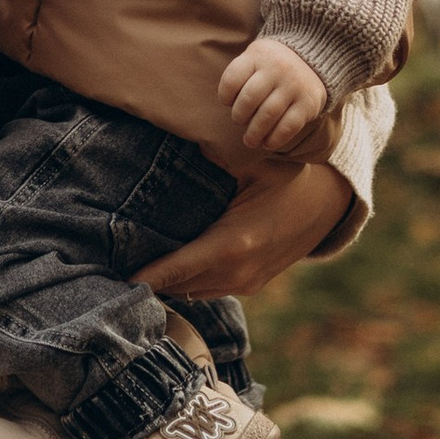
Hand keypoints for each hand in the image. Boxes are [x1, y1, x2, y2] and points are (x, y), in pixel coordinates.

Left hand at [136, 160, 348, 301]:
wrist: (329, 203)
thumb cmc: (289, 176)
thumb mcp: (252, 162)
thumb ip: (211, 160)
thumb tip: (171, 146)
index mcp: (235, 243)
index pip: (178, 268)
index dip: (146, 277)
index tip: (117, 280)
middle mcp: (239, 272)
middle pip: (180, 287)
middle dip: (148, 283)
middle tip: (110, 272)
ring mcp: (246, 283)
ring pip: (193, 292)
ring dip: (167, 285)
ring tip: (131, 272)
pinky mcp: (251, 285)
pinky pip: (209, 289)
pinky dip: (187, 282)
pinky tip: (165, 269)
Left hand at [219, 34, 330, 158]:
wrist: (312, 59)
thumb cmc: (272, 66)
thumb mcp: (255, 58)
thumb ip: (241, 76)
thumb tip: (229, 107)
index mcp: (258, 55)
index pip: (232, 79)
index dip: (225, 96)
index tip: (228, 102)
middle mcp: (277, 68)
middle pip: (249, 99)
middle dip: (239, 116)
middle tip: (239, 122)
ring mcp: (294, 85)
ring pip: (267, 115)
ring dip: (254, 133)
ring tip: (250, 141)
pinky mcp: (308, 103)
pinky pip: (288, 126)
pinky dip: (275, 139)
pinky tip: (267, 143)